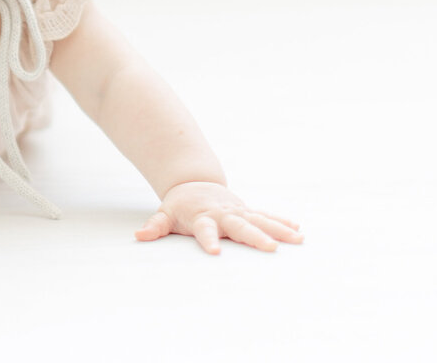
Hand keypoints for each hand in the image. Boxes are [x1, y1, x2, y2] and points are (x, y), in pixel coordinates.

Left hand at [134, 181, 302, 254]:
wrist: (194, 183)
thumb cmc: (180, 206)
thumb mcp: (164, 214)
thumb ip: (155, 226)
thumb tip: (139, 236)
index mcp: (202, 217)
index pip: (204, 230)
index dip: (208, 240)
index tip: (215, 252)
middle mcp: (223, 214)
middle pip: (240, 226)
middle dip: (255, 237)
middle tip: (270, 248)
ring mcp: (237, 212)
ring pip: (260, 220)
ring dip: (278, 229)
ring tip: (297, 239)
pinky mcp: (246, 211)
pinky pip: (266, 216)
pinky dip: (281, 222)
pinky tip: (297, 230)